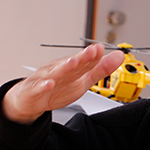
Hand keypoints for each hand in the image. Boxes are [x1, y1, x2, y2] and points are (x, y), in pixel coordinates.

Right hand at [2, 43, 123, 123]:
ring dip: (64, 67)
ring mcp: (45, 78)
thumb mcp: (82, 80)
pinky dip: (43, 86)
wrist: (30, 101)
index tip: (101, 49)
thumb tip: (119, 56)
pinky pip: (38, 87)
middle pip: (71, 63)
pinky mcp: (33, 90)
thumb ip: (100, 69)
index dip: (93, 56)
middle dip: (82, 58)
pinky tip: (49, 84)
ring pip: (55, 72)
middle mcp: (58, 70)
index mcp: (71, 67)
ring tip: (73, 62)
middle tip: (92, 51)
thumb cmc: (56, 88)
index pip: (84, 61)